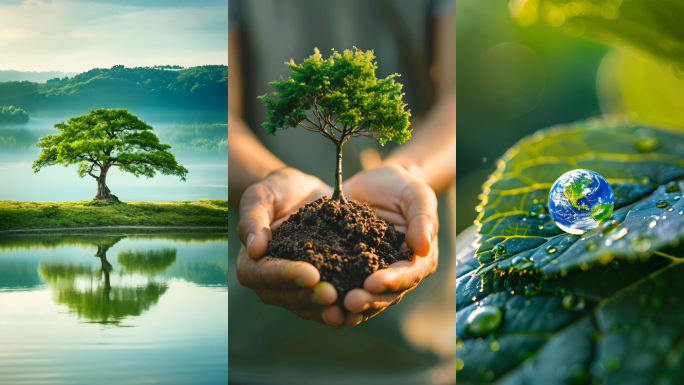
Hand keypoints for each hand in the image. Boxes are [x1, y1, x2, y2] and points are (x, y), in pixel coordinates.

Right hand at [236, 167, 346, 327]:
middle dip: (309, 296)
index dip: (286, 275)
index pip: (263, 274)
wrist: (304, 194)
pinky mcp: (317, 288)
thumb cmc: (278, 191)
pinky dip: (340, 308)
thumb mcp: (262, 195)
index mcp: (252, 264)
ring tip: (344, 310)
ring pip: (306, 307)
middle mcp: (271, 283)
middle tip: (331, 294)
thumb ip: (253, 218)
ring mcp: (294, 289)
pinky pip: (325, 304)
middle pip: (286, 296)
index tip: (310, 273)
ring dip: (324, 310)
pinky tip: (357, 308)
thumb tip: (253, 249)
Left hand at [341, 162, 438, 325]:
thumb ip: (422, 219)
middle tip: (349, 302)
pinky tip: (314, 297)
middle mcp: (396, 274)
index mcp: (418, 260)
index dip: (391, 282)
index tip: (372, 283)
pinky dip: (330, 295)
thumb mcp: (416, 195)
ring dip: (348, 308)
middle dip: (367, 300)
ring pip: (363, 298)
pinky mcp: (349, 271)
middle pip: (384, 295)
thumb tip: (423, 247)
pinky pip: (341, 286)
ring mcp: (371, 275)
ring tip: (331, 311)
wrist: (375, 184)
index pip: (407, 276)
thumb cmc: (401, 188)